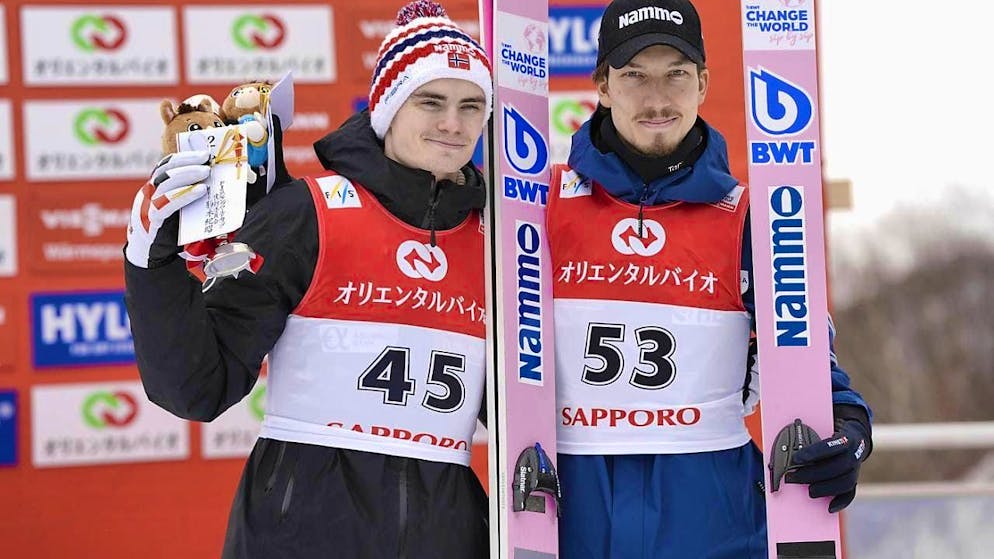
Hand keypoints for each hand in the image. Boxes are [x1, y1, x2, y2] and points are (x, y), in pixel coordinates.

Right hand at [125, 144, 210, 267]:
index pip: (166, 165)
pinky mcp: (152, 220)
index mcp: (155, 187)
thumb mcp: (181, 209)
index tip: (204, 153)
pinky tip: (200, 191)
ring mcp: (148, 205)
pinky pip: (166, 204)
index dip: (184, 156)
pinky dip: (184, 195)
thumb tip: (217, 184)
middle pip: (166, 170)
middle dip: (187, 161)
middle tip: (207, 159)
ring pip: (165, 184)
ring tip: (206, 173)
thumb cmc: (170, 230)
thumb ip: (191, 196)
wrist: (152, 255)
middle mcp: (148, 192)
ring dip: (187, 175)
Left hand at [785, 417, 869, 512]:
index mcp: (846, 438)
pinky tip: (828, 508)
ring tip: (809, 492)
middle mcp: (854, 454)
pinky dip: (840, 502)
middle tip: (792, 477)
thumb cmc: (831, 436)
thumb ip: (808, 436)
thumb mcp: (823, 429)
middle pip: (836, 467)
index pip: (831, 445)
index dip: (813, 453)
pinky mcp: (855, 481)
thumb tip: (786, 444)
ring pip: (845, 482)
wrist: (855, 438)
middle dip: (813, 474)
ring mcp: (856, 469)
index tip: (796, 459)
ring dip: (825, 489)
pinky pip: (850, 494)